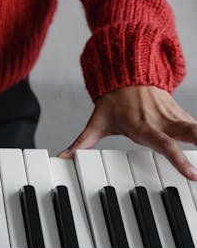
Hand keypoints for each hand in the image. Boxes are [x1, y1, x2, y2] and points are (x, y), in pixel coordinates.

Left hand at [58, 85, 196, 180]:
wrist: (128, 73)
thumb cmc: (114, 102)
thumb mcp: (97, 121)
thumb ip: (82, 142)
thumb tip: (62, 157)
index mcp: (145, 126)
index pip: (165, 145)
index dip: (179, 160)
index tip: (193, 174)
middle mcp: (164, 121)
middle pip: (192, 132)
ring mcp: (176, 117)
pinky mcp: (184, 116)